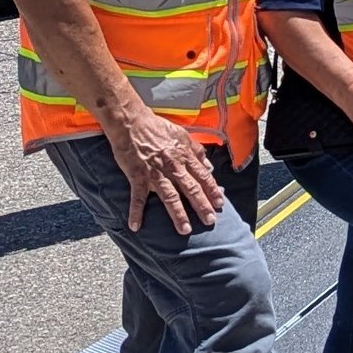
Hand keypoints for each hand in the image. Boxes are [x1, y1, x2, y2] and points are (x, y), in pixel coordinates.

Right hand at [109, 108, 225, 234]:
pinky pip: (137, 197)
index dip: (212, 190)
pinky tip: (135, 226)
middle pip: (190, 188)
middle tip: (210, 220)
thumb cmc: (157, 128)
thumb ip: (196, 151)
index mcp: (184, 156)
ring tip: (185, 229)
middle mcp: (173, 166)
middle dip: (202, 205)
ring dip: (178, 214)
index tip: (220, 203)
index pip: (202, 176)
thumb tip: (209, 167)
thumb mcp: (182, 135)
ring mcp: (155, 172)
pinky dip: (136, 212)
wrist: (132, 122)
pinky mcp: (137, 176)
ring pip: (169, 196)